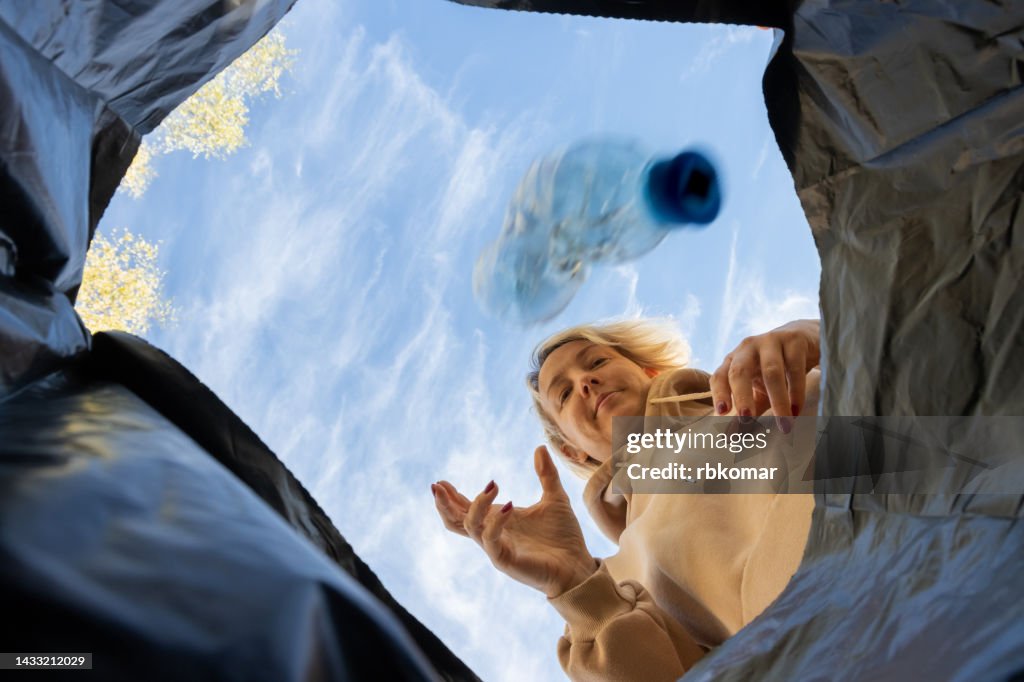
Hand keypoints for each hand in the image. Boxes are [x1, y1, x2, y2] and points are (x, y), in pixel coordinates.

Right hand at [431, 446, 597, 597]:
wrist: (578, 565)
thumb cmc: (564, 537)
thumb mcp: (556, 498)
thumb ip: (546, 475)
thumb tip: (540, 447)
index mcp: (498, 522)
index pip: (466, 509)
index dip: (451, 497)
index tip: (441, 481)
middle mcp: (493, 535)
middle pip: (456, 521)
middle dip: (445, 504)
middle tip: (438, 486)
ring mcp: (497, 549)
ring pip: (471, 527)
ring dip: (476, 505)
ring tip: (493, 486)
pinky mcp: (506, 561)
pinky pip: (491, 541)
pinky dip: (496, 522)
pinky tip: (509, 505)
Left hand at [710, 319, 819, 423]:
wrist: (806, 339)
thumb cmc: (776, 370)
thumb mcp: (760, 391)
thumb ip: (747, 413)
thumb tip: (730, 438)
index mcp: (733, 360)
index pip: (719, 376)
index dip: (719, 394)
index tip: (721, 413)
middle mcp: (747, 349)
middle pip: (739, 371)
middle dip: (742, 396)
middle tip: (746, 419)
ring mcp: (770, 341)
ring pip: (771, 372)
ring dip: (777, 401)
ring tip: (784, 425)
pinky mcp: (793, 340)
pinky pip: (794, 368)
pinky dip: (796, 392)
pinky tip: (797, 410)